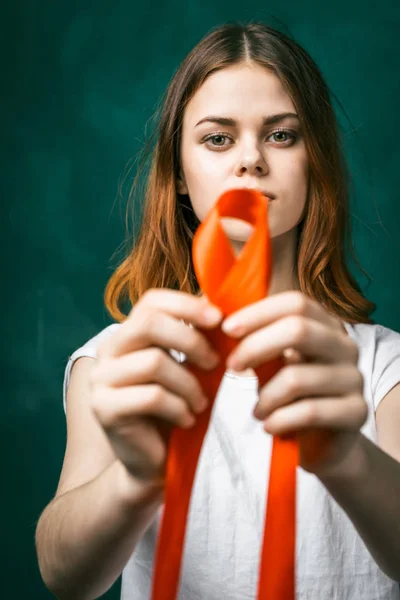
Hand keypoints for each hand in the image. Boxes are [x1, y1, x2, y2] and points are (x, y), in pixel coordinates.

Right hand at [89, 289, 222, 486]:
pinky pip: (152, 397)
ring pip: (154, 362)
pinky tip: (188, 419)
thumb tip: (217, 303)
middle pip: (149, 324)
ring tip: (202, 403)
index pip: (151, 301)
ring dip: (189, 384)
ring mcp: (101, 379)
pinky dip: (179, 407)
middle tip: (215, 363)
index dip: (186, 305)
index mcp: (127, 334)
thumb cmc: (172, 408)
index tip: (218, 319)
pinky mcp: (103, 408)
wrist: (149, 461)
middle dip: (191, 340)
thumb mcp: (184, 367)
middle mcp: (107, 350)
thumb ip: (192, 337)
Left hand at [221, 291, 367, 476]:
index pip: (295, 303)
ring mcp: (354, 377)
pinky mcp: (356, 411)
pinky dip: (281, 419)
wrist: (321, 441)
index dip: (258, 313)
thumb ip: (246, 334)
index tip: (227, 329)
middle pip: (299, 330)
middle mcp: (344, 345)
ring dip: (266, 396)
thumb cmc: (287, 393)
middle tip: (232, 366)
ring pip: (298, 377)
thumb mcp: (268, 360)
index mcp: (324, 324)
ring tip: (256, 410)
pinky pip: (311, 411)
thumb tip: (203, 305)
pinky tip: (269, 425)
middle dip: (256, 347)